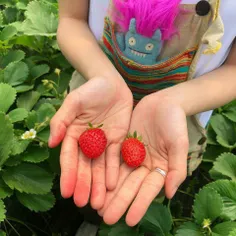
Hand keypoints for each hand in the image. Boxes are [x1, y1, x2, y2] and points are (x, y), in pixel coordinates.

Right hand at [49, 76, 132, 209]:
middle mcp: (87, 141)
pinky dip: (114, 171)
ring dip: (99, 184)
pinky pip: (115, 158)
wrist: (111, 83)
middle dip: (84, 184)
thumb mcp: (74, 102)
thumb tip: (51, 144)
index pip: (69, 158)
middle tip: (83, 204)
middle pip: (85, 166)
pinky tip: (113, 185)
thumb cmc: (90, 90)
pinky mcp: (118, 140)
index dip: (68, 174)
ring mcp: (103, 142)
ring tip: (99, 202)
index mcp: (74, 134)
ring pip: (100, 166)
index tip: (66, 192)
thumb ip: (61, 121)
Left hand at [98, 93, 188, 225]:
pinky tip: (95, 182)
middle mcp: (144, 165)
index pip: (148, 190)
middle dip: (119, 202)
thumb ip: (177, 168)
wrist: (163, 103)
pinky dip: (104, 171)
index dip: (140, 205)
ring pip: (119, 176)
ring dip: (109, 192)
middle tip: (106, 218)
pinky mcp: (123, 145)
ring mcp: (132, 155)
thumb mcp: (179, 144)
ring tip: (97, 207)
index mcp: (160, 167)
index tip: (130, 221)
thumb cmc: (175, 122)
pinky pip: (112, 159)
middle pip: (130, 186)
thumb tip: (170, 194)